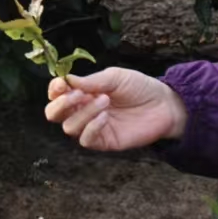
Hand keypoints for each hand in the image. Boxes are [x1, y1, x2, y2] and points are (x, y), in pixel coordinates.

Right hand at [44, 67, 187, 151]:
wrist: (164, 105)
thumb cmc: (139, 88)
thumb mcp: (115, 77)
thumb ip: (91, 81)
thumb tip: (67, 81)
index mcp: (82, 93)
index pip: (56, 94)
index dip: (54, 89)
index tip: (62, 83)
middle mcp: (82, 110)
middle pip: (53, 114)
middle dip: (61, 104)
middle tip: (77, 95)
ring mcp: (92, 127)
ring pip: (69, 127)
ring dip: (83, 113)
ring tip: (105, 100)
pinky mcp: (104, 141)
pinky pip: (85, 140)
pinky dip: (91, 127)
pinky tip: (105, 117)